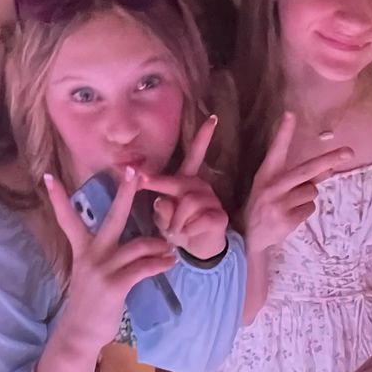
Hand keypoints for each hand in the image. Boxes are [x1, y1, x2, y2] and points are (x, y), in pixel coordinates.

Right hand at [44, 167, 179, 348]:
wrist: (80, 333)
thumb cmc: (89, 302)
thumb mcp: (89, 273)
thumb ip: (102, 256)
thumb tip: (125, 243)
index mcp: (82, 249)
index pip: (67, 218)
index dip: (58, 198)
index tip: (48, 175)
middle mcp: (91, 254)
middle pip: (112, 217)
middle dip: (124, 192)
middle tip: (134, 170)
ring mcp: (103, 269)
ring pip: (137, 245)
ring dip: (158, 244)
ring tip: (169, 248)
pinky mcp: (115, 285)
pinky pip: (143, 267)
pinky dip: (160, 263)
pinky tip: (169, 262)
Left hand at [141, 115, 228, 260]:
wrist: (200, 252)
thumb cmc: (179, 230)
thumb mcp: (164, 220)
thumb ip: (161, 210)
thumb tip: (162, 201)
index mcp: (187, 182)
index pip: (196, 155)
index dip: (203, 138)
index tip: (212, 119)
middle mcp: (201, 187)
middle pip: (180, 182)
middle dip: (162, 187)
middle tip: (152, 197)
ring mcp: (212, 201)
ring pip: (187, 203)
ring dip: (175, 221)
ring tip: (174, 232)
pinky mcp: (220, 216)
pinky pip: (199, 219)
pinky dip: (188, 231)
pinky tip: (189, 236)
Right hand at [243, 112, 355, 250]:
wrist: (248, 237)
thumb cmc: (265, 206)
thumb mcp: (275, 188)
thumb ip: (300, 177)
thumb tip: (329, 166)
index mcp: (266, 174)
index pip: (276, 149)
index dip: (283, 132)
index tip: (290, 114)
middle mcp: (272, 186)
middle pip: (307, 170)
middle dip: (329, 160)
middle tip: (349, 152)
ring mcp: (279, 203)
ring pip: (312, 191)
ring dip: (307, 198)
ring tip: (290, 205)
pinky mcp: (287, 218)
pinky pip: (310, 208)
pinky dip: (304, 212)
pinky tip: (290, 216)